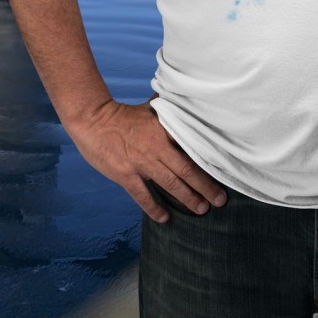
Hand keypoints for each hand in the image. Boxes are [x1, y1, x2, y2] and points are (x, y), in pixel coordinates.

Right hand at [67, 98, 227, 222]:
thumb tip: (187, 98)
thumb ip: (169, 108)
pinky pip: (143, 195)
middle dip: (205, 186)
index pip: (191, 147)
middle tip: (220, 200)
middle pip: (186, 170)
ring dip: (187, 198)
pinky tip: (165, 218)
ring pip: (170, 184)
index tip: (224, 171)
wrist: (93, 121)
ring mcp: (141, 163)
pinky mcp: (125, 175)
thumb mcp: (150, 108)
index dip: (208, 160)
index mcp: (164, 131)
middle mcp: (156, 148)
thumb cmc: (123, 114)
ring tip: (202, 209)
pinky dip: (154, 208)